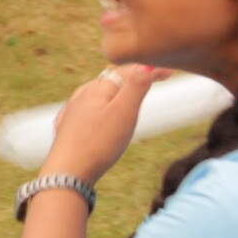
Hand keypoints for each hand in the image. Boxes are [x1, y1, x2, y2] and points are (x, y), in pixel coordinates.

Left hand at [44, 64, 160, 184]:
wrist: (68, 172)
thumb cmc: (99, 143)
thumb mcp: (124, 113)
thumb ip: (135, 88)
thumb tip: (145, 65)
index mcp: (97, 88)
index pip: (127, 71)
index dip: (149, 69)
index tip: (169, 72)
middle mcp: (81, 95)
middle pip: (110, 81)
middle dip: (132, 78)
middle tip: (152, 79)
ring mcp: (71, 111)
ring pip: (96, 95)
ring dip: (115, 92)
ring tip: (129, 94)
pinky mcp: (67, 128)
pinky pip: (86, 110)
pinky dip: (100, 107)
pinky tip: (99, 113)